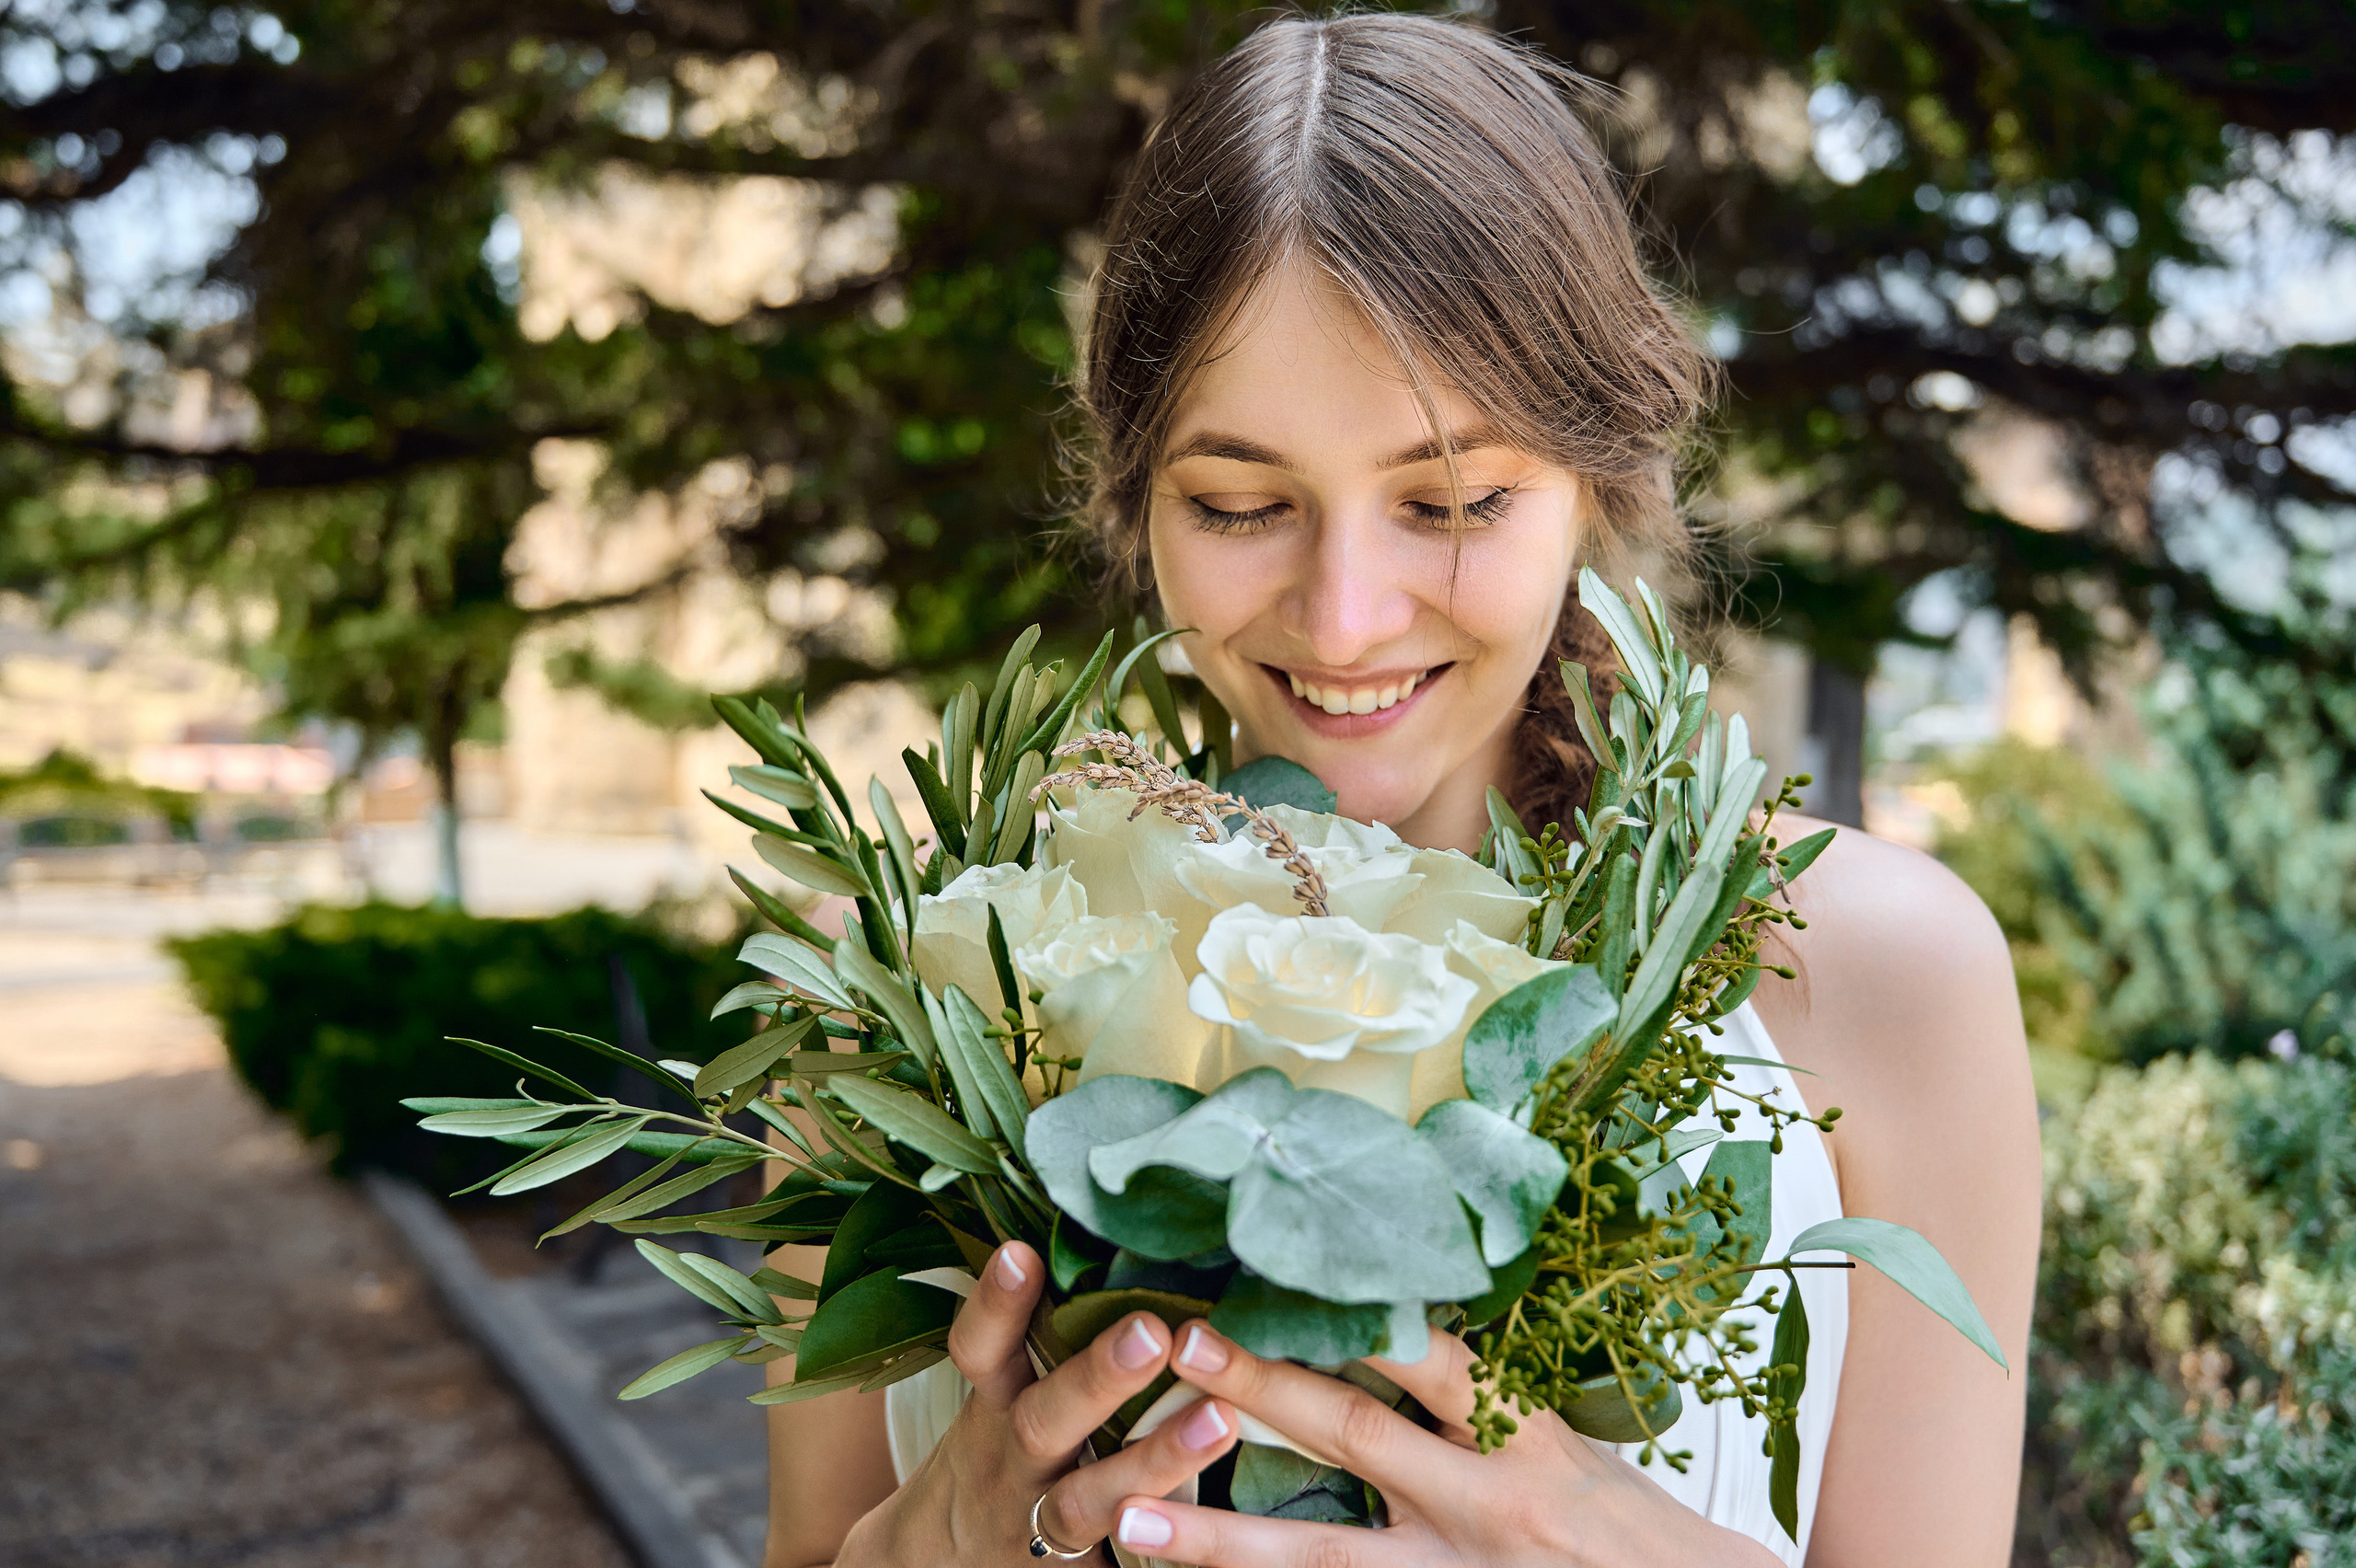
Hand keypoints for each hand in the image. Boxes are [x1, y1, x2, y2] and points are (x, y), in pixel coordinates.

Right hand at [837, 1243, 1240, 1567]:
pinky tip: (1225, 1548)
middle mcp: (1012, 1465)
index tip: (1020, 1251)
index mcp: (993, 1410)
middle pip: (1046, 1421)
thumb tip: (1110, 1228)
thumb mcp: (1000, 1400)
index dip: (997, 1305)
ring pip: (1091, 1500)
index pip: (981, 1351)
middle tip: (1152, 1331)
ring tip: (1220, 1421)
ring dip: (1155, 1461)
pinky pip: (1122, 1565)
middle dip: (1097, 1377)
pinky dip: (1166, 1554)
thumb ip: (1043, 1337)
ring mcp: (1041, 1529)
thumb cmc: (1000, 1458)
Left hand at [1110, 1321, 1781, 1567]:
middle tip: (1176, 1349)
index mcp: (1525, 1436)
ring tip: (1129, 1519)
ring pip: (1322, 1556)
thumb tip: (1388, 1336)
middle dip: (1259, 1391)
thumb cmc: (1637, 1534)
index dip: (1343, 1320)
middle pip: (1354, 1435)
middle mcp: (1487, 1505)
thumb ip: (1486, 1403)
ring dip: (1218, 1538)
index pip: (1427, 1358)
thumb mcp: (1574, 1448)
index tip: (1268, 1277)